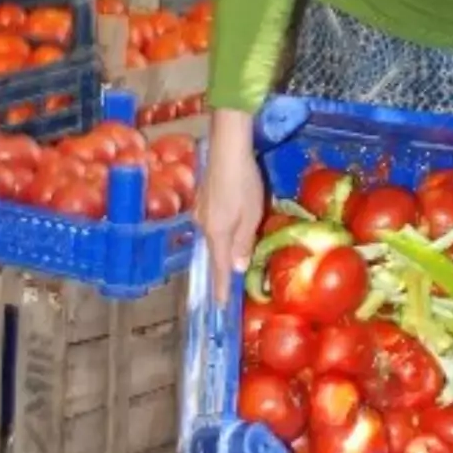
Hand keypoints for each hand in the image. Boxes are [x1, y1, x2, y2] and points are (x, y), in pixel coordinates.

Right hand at [194, 110, 263, 304]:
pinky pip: (212, 224)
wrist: (227, 149)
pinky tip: (229, 228)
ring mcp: (200, 211)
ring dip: (222, 248)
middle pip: (213, 253)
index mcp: (216, 233)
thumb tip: (236, 267)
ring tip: (230, 259)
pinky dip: (221, 232)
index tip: (220, 304)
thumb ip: (244, 242)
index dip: (221, 286)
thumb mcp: (251, 215)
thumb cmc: (243, 183)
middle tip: (228, 284)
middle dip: (221, 268)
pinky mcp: (203, 199)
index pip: (219, 267)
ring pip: (213, 237)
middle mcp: (203, 225)